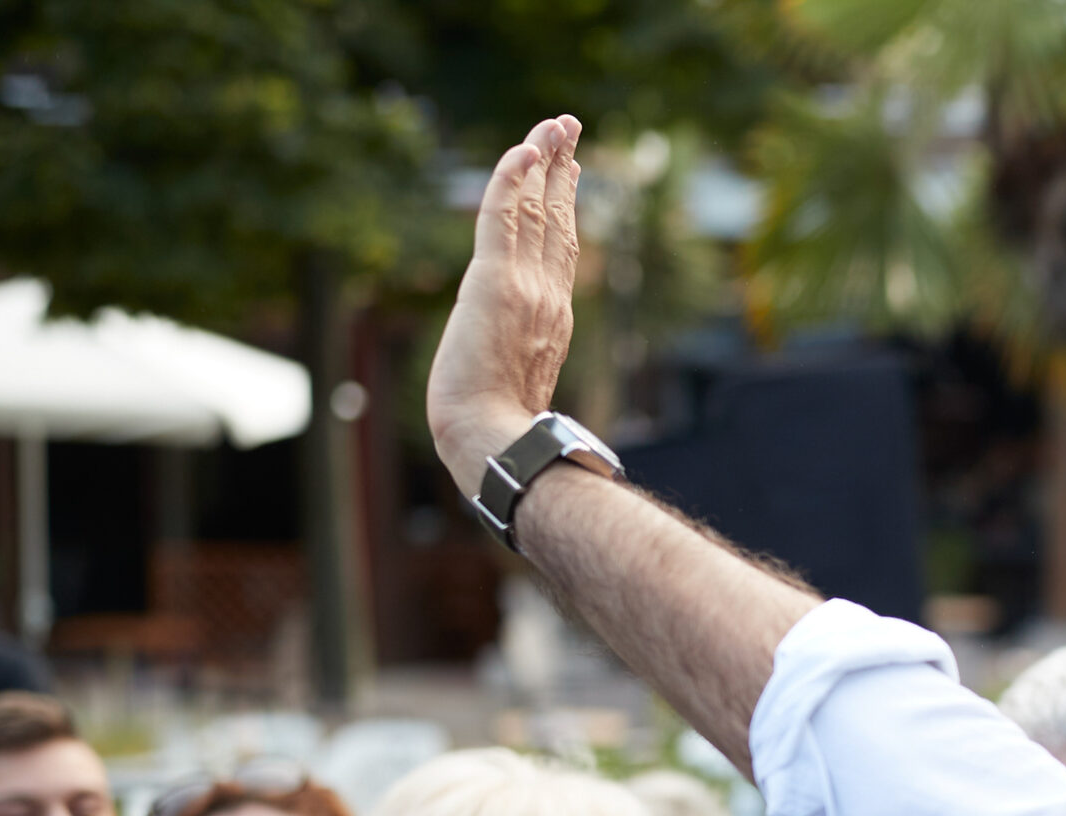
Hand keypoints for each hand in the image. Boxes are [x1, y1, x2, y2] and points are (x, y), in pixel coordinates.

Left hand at [425, 113, 583, 493]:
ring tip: (554, 124)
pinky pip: (503, 217)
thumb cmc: (499, 433)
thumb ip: (524, 372)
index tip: (570, 172)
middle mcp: (548, 296)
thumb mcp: (517, 392)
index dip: (567, 206)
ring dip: (544, 159)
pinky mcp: (495, 283)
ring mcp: (526, 288)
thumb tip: (528, 399)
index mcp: (554, 319)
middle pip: (557, 219)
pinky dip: (513, 180)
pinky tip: (523, 149)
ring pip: (536, 209)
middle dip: (563, 168)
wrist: (495, 440)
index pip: (562, 250)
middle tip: (568, 127)